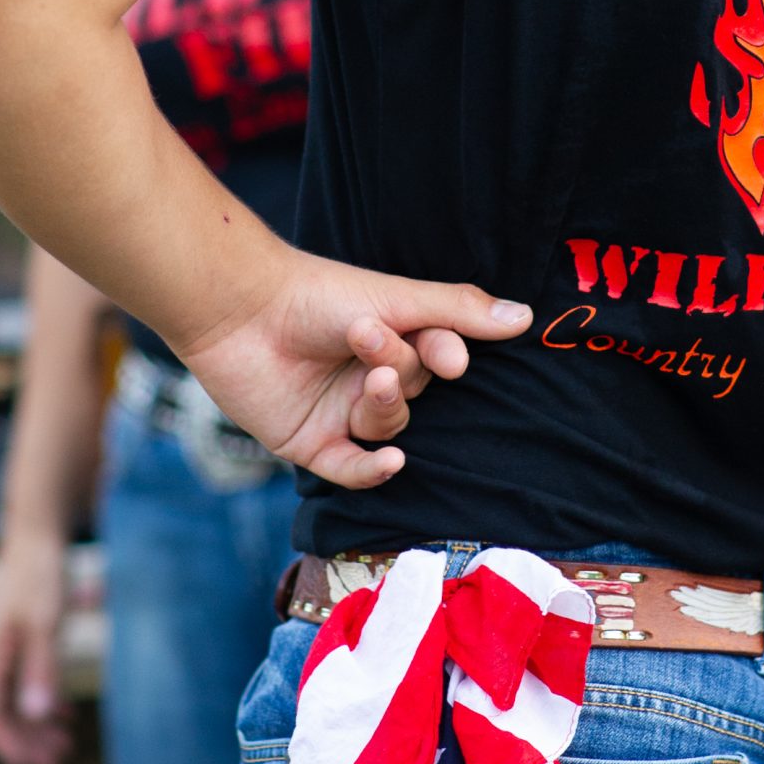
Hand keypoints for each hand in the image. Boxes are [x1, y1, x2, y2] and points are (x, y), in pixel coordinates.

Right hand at [0, 528, 74, 763]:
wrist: (36, 532)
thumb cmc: (40, 573)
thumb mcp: (46, 622)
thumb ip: (42, 668)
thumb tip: (37, 715)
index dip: (6, 743)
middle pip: (1, 710)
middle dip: (25, 741)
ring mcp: (1, 645)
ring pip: (13, 697)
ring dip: (35, 725)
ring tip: (62, 748)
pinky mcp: (16, 637)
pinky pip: (23, 680)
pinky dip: (41, 700)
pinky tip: (64, 712)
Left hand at [184, 251, 531, 489]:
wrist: (239, 311)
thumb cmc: (316, 294)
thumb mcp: (394, 298)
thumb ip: (457, 310)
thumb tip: (524, 316)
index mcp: (391, 337)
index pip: (439, 357)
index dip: (446, 357)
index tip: (452, 357)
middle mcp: (368, 376)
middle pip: (412, 389)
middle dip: (400, 368)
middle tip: (368, 339)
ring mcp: (340, 411)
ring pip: (387, 425)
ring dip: (384, 405)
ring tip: (367, 378)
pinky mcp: (311, 443)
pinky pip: (352, 470)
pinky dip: (373, 470)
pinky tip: (390, 461)